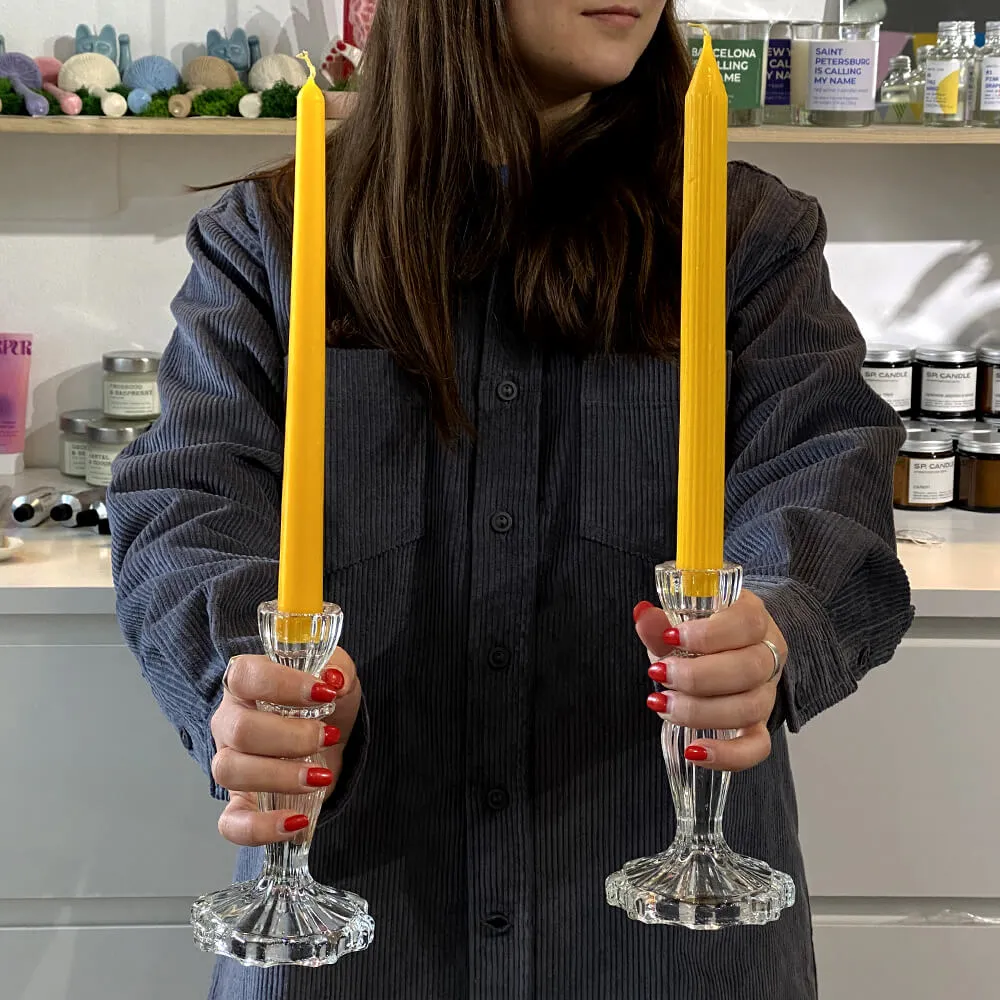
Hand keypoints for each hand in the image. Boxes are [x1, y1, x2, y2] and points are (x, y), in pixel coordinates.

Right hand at [209, 647, 361, 846]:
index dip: (281, 684)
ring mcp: (229, 763)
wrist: (329, 739)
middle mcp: (229, 722)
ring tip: (320, 776)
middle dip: (291, 737)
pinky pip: (232, 823)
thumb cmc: (322, 703)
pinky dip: (261, 827)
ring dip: (280, 776)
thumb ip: (338, 669)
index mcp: (245, 684)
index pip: (244, 675)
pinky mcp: (240, 803)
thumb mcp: (337, 677)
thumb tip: (334, 680)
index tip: (324, 693)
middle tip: (327, 737)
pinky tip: (296, 822)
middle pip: (240, 730)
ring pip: (230, 771)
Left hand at [633, 591, 785, 772]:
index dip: (709, 633)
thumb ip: (661, 623)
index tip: (671, 638)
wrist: (721, 656)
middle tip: (659, 674)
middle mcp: (768, 655)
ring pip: (750, 707)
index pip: (746, 623)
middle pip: (749, 668)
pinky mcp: (760, 725)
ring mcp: (767, 692)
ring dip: (701, 711)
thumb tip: (642, 615)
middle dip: (697, 676)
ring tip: (663, 705)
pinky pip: (756, 747)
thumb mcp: (679, 625)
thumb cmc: (699, 637)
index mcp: (753, 618)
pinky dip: (727, 755)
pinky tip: (694, 752)